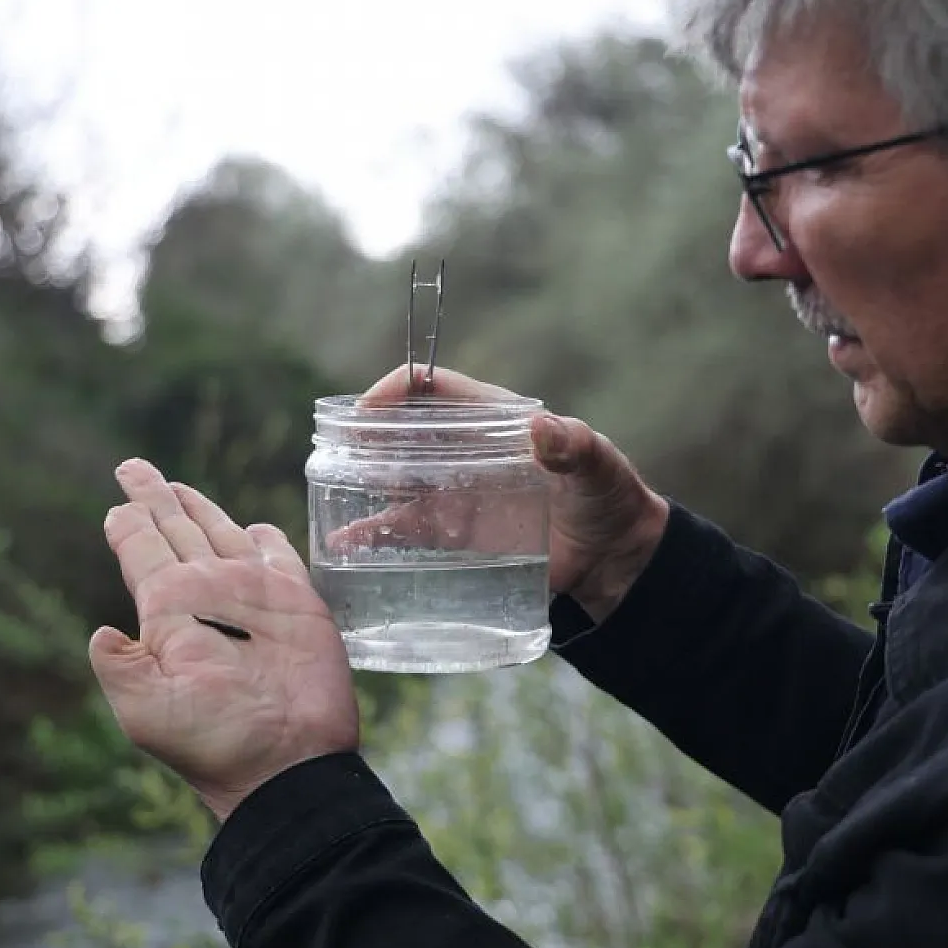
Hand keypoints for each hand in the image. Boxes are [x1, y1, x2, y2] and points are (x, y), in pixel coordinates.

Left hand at [89, 459, 358, 821]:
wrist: (285, 762)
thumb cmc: (215, 742)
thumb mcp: (147, 711)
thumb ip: (121, 668)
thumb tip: (101, 633)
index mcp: (167, 615)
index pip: (142, 554)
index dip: (128, 526)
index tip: (116, 503)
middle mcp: (207, 597)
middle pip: (177, 532)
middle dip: (155, 500)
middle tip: (133, 467)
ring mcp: (252, 596)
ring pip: (221, 534)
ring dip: (199, 507)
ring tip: (173, 483)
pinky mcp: (298, 601)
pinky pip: (279, 557)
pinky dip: (267, 539)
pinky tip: (254, 528)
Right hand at [360, 366, 668, 621]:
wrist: (613, 558)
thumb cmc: (609, 498)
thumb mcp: (600, 466)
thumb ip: (577, 447)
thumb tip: (544, 430)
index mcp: (492, 419)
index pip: (433, 389)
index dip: (395, 389)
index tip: (366, 409)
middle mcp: (463, 450)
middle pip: (401, 432)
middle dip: (367, 438)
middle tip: (342, 455)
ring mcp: (454, 492)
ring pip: (392, 479)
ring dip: (360, 482)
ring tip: (334, 491)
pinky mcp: (453, 534)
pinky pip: (403, 529)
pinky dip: (371, 533)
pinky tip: (343, 544)